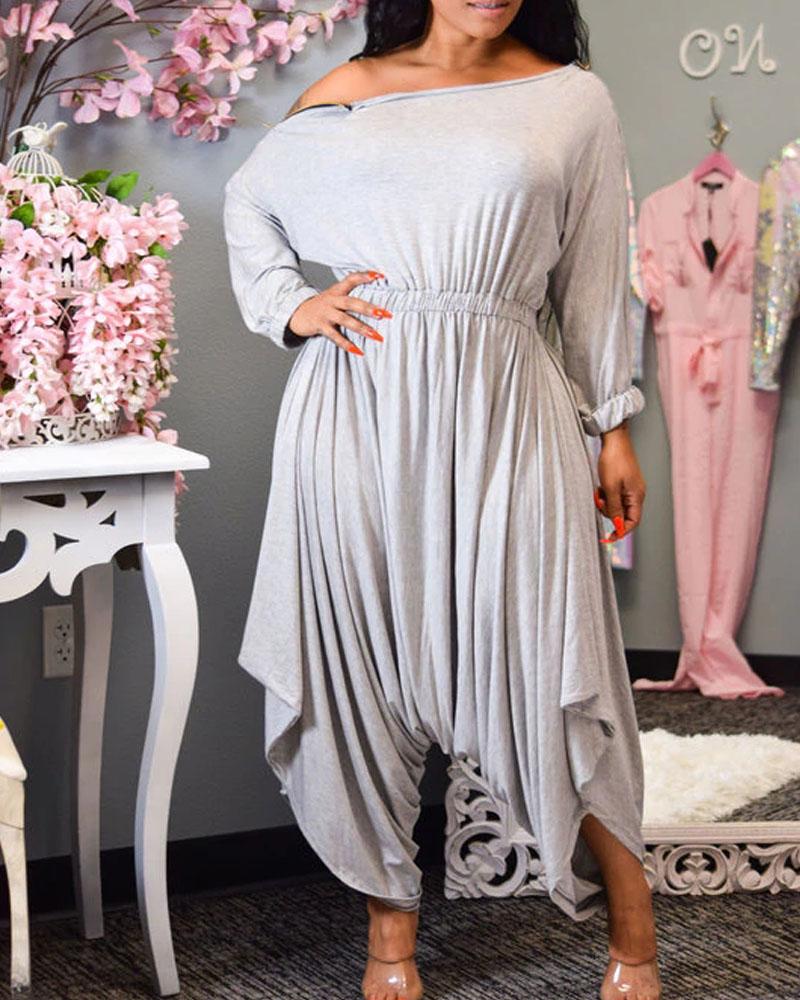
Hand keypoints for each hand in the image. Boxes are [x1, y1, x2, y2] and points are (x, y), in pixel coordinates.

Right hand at [287, 269, 390, 354]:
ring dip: (362, 328)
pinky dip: (346, 344)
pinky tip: (358, 351)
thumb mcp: (333, 296)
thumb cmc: (320, 306)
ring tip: (376, 336)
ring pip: (345, 320)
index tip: (379, 276)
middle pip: (351, 303)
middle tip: (385, 314)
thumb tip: (372, 298)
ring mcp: (325, 313)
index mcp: (336, 291)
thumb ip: (349, 294)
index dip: (364, 277)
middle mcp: (332, 300)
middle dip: (369, 308)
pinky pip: (335, 336)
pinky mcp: (320, 326)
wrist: (296, 313)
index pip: (351, 279)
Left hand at [594, 422, 645, 543]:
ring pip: (617, 505)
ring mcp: (630, 487)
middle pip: (624, 515)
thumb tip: (618, 526)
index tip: (607, 537)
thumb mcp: (610, 487)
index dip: (620, 532)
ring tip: (599, 491)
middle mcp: (636, 493)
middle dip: (609, 512)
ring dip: (606, 503)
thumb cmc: (613, 460)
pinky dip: (606, 495)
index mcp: (637, 496)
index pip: (633, 523)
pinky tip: (600, 486)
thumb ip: (614, 508)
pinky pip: (614, 496)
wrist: (614, 439)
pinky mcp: (624, 482)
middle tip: (599, 501)